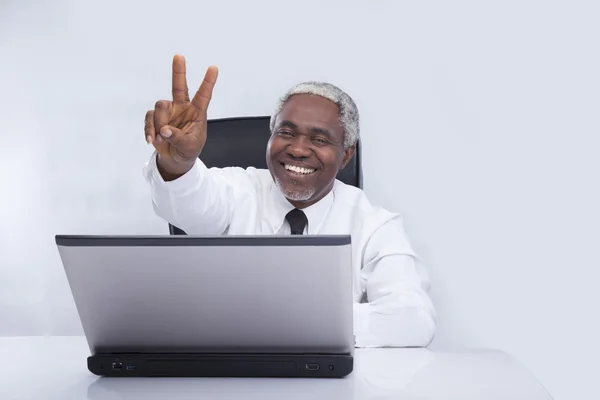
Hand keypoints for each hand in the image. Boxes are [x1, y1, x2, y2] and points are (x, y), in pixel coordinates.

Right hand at [144, 54, 217, 178]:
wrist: (176, 158)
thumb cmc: (189, 150)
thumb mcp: (189, 147)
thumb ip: (178, 138)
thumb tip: (165, 129)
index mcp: (197, 112)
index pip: (204, 96)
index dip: (208, 82)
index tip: (214, 68)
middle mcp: (182, 108)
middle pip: (178, 86)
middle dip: (178, 71)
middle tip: (178, 56)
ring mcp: (168, 112)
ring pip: (160, 107)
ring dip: (159, 124)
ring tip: (162, 138)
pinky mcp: (156, 118)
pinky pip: (149, 118)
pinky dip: (150, 130)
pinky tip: (152, 140)